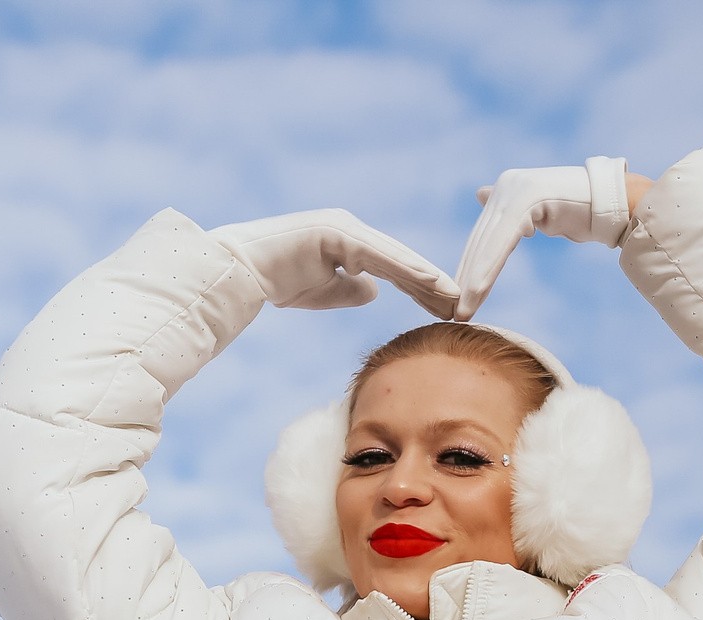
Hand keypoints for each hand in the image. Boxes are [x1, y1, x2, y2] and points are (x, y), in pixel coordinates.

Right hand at [210, 210, 457, 316]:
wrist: (241, 271)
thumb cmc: (277, 280)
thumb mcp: (324, 292)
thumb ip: (350, 289)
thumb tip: (374, 291)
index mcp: (350, 244)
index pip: (394, 269)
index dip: (421, 289)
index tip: (446, 309)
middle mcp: (351, 231)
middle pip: (400, 261)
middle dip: (430, 286)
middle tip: (461, 307)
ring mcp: (344, 228)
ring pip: (394, 256)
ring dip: (426, 278)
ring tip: (454, 297)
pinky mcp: (335, 233)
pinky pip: (377, 254)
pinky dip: (404, 268)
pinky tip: (429, 281)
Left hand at [454, 158, 649, 320]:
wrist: (616, 203)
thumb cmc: (583, 212)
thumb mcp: (539, 211)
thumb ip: (510, 212)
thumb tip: (481, 195)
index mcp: (507, 188)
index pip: (482, 236)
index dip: (469, 268)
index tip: (458, 299)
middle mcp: (506, 186)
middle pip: (480, 241)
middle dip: (465, 279)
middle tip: (451, 313)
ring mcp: (515, 190)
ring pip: (486, 244)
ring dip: (472, 281)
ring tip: (461, 311)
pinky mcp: (527, 200)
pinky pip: (501, 241)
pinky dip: (487, 270)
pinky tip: (475, 292)